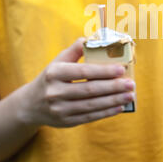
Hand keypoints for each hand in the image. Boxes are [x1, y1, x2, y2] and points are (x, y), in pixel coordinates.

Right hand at [17, 38, 135, 127]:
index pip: (83, 72)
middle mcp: (55, 92)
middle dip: (113, 87)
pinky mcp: (65, 122)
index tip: (121, 69)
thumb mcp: (58, 61)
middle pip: (89, 90)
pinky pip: (89, 117)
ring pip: (91, 105)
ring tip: (129, 95)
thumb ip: (75, 50)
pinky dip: (106, 112)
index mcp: (55, 73)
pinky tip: (119, 107)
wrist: (31, 104)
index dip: (103, 71)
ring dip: (113, 100)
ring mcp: (60, 109)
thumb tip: (93, 39)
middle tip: (131, 84)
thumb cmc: (51, 77)